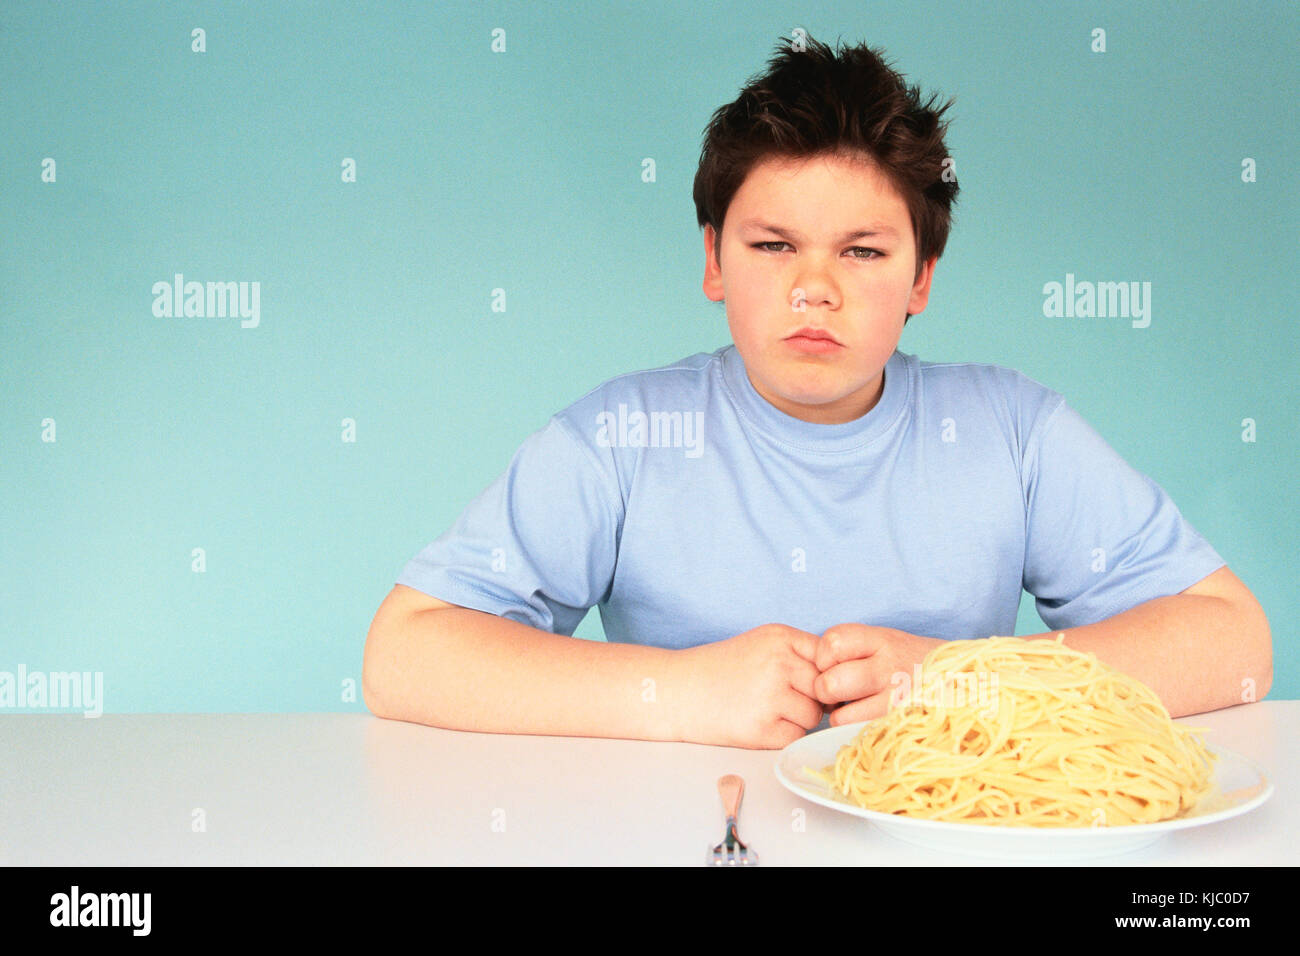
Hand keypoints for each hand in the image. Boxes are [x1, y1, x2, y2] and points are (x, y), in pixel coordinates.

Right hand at [675, 623, 822, 749]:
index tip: (807, 683)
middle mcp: (779, 663)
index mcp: (780, 637)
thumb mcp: (761, 643)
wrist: (679, 691)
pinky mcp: (763, 728)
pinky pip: (795, 736)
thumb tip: (841, 681)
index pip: (830, 657)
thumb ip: (799, 653)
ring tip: (766, 710)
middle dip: (811, 698)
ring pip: (814, 716)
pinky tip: (758, 723)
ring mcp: (771, 696)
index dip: (824, 675)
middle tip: (780, 699)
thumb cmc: (721, 669)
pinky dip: (782, 736)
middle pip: (825, 688)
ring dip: (798, 719)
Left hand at [813, 624, 943, 725]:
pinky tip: (867, 720)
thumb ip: (854, 649)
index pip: (831, 643)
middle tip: (838, 691)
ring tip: (855, 707)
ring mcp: (898, 702)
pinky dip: (855, 730)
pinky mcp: (901, 727)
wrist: (969, 681)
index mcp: (883, 640)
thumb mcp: (889, 641)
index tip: (834, 663)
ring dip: (840, 715)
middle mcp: (890, 669)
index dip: (824, 656)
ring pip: (839, 716)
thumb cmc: (915, 661)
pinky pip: (859, 735)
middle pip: (830, 683)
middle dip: (825, 690)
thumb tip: (815, 667)